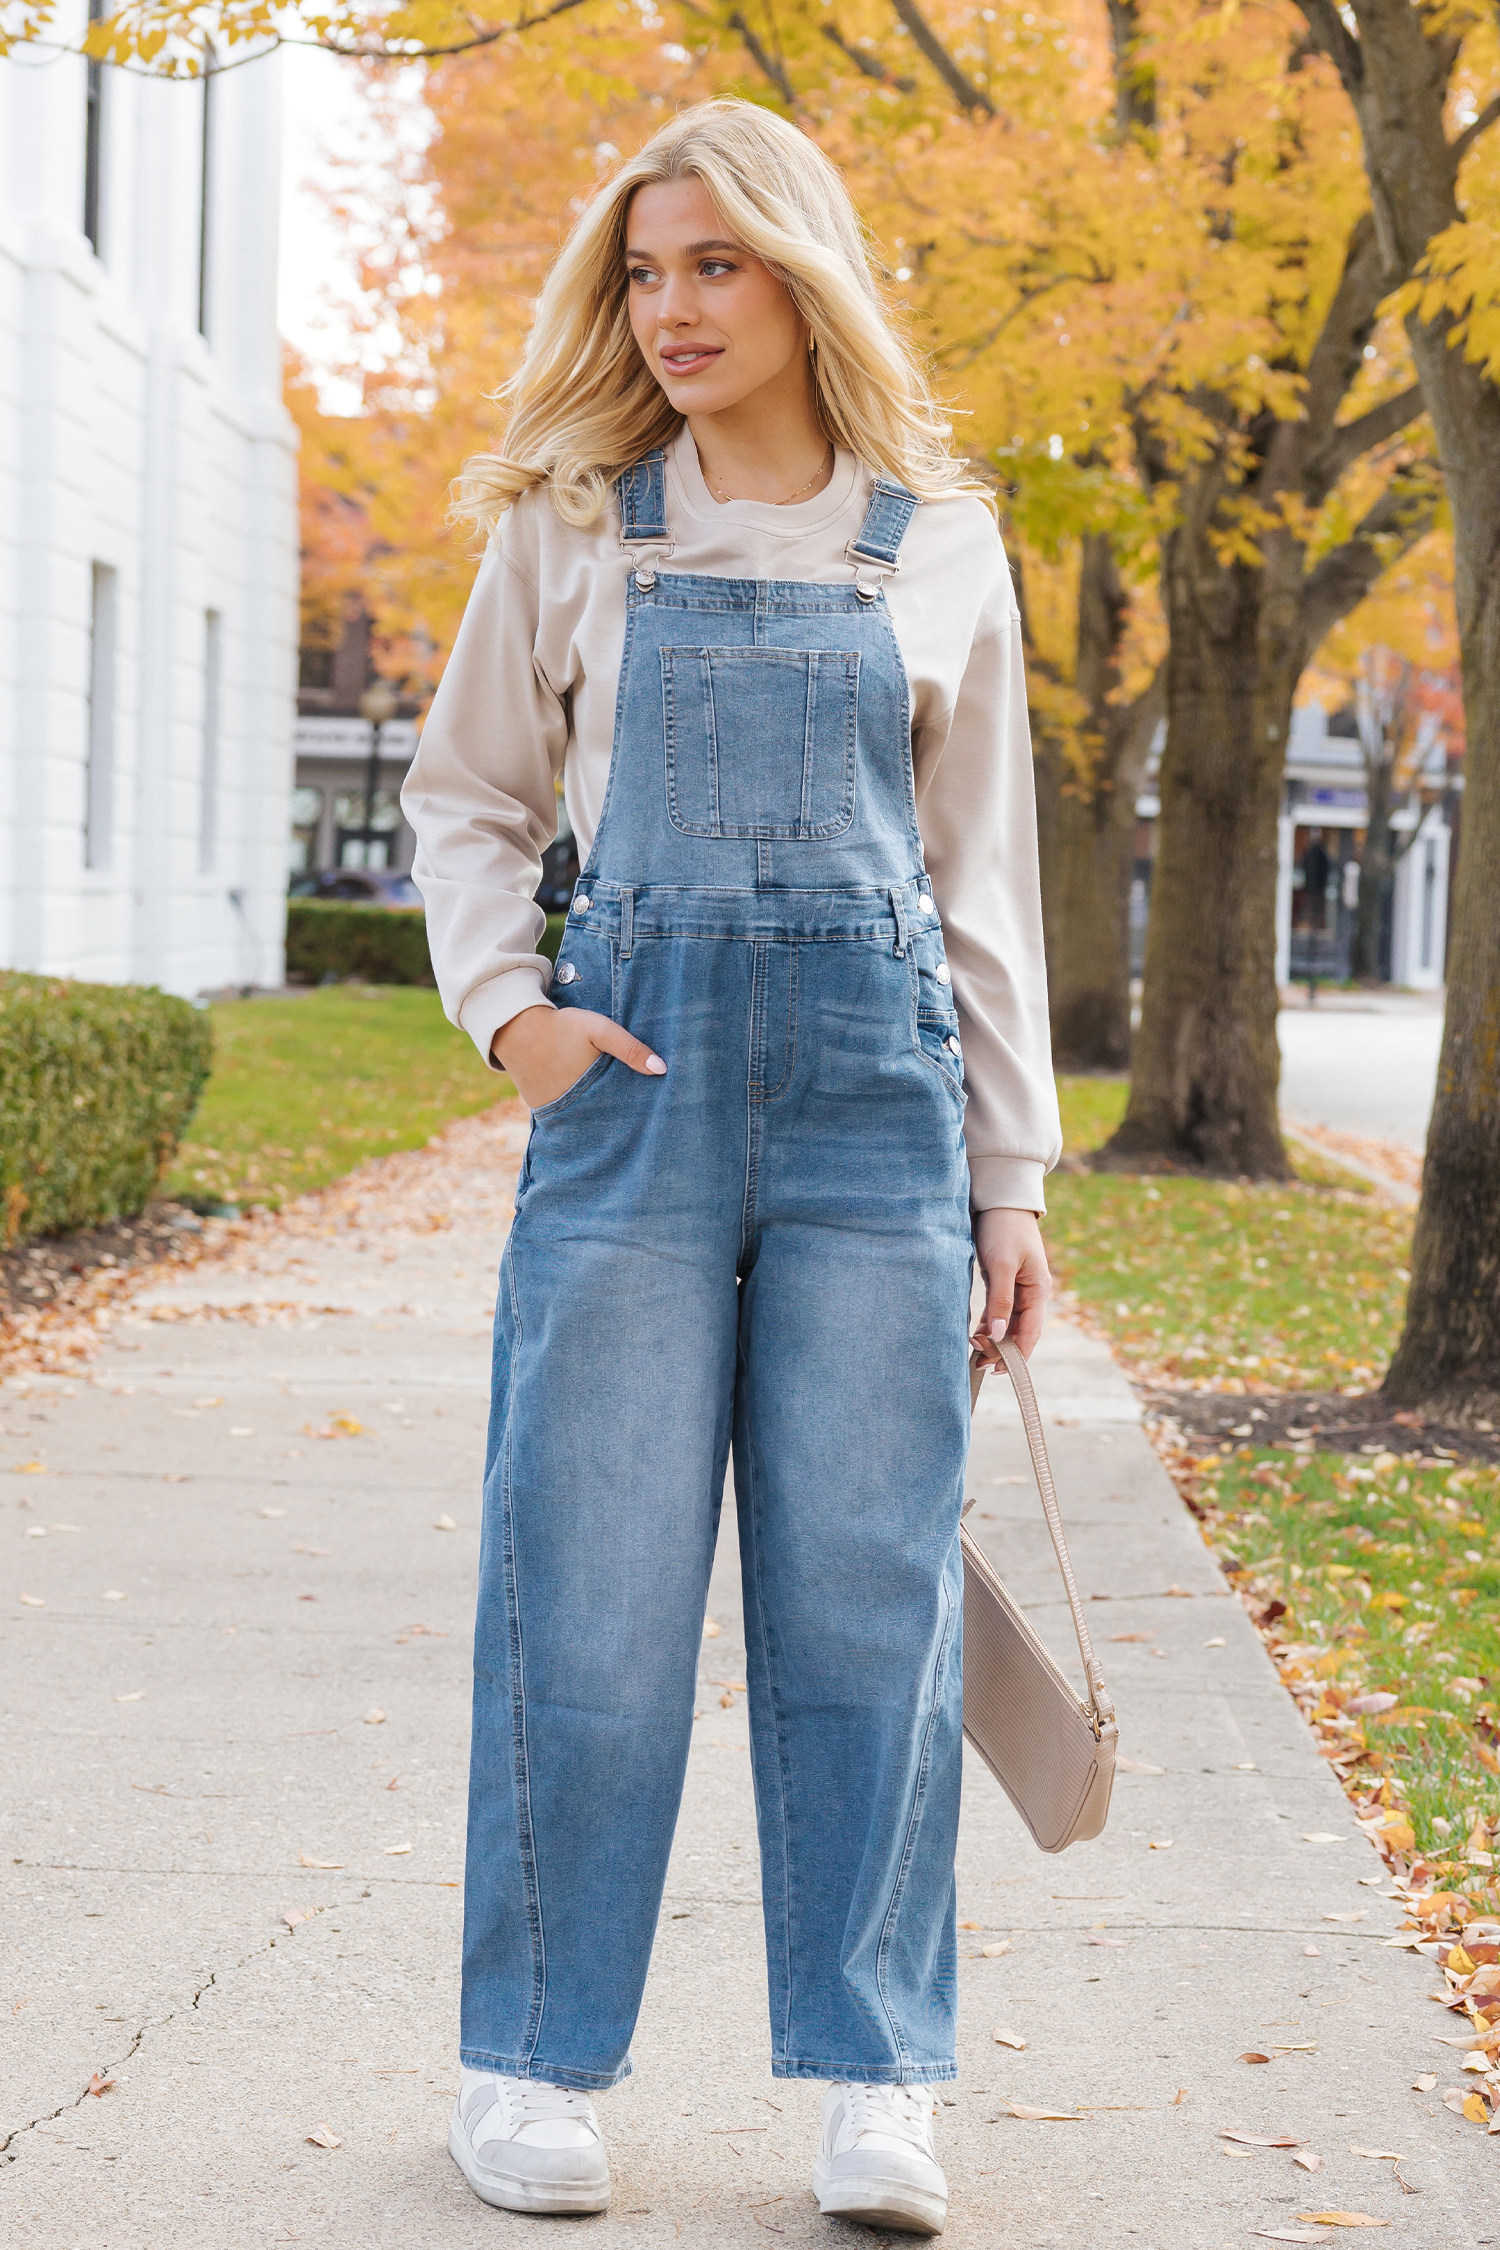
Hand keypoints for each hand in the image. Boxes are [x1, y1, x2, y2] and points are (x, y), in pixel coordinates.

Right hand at [492, 1004, 665, 1109]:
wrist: (516, 1026)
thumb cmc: (563, 1027)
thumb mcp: (600, 1030)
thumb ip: (629, 1048)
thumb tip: (662, 1070)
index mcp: (591, 1091)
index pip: (620, 1113)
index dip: (634, 1114)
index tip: (649, 1115)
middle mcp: (571, 1107)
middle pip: (602, 1119)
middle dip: (617, 1119)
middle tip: (634, 1118)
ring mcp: (553, 1111)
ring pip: (583, 1120)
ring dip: (595, 1117)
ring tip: (613, 1113)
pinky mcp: (540, 1108)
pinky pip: (564, 1114)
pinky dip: (575, 1112)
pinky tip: (587, 1106)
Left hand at [971, 1206, 1050, 1362]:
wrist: (999, 1201)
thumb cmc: (1003, 1229)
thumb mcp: (1001, 1265)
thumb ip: (1001, 1301)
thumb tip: (1000, 1335)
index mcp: (1038, 1291)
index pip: (1030, 1333)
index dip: (1016, 1355)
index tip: (997, 1370)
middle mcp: (1031, 1294)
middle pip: (1019, 1332)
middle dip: (1001, 1350)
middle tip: (978, 1363)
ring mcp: (1018, 1289)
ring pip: (1008, 1324)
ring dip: (994, 1339)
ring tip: (973, 1353)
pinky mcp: (1004, 1284)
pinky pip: (998, 1312)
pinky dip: (988, 1325)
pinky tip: (975, 1335)